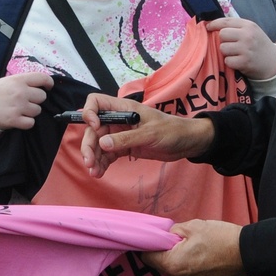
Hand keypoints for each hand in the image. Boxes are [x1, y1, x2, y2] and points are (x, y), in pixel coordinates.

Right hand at [0, 70, 52, 130]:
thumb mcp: (10, 80)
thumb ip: (25, 81)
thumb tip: (43, 84)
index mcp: (19, 80)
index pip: (43, 78)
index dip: (49, 83)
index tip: (48, 87)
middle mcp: (20, 92)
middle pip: (42, 97)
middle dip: (37, 100)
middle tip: (27, 101)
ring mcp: (18, 106)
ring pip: (38, 110)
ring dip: (31, 112)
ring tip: (21, 110)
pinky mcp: (14, 120)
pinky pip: (31, 123)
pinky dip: (27, 122)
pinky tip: (20, 118)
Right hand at [76, 94, 215, 176]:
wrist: (186, 143)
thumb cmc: (171, 131)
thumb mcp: (150, 134)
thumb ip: (126, 139)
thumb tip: (102, 144)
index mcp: (123, 108)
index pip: (97, 102)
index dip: (89, 113)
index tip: (94, 128)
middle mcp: (118, 120)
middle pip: (93, 129)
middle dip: (89, 145)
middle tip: (89, 162)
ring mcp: (120, 134)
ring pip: (99, 144)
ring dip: (94, 157)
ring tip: (94, 172)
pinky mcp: (124, 147)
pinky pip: (108, 154)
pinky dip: (102, 163)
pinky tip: (99, 172)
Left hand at [148, 220, 246, 275]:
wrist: (247, 254)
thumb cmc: (220, 238)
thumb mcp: (192, 226)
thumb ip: (172, 232)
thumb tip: (165, 236)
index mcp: (173, 265)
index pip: (147, 258)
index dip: (149, 246)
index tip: (156, 238)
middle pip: (160, 265)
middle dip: (164, 253)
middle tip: (177, 239)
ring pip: (174, 271)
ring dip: (177, 260)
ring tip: (191, 247)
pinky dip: (188, 267)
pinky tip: (200, 256)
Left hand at [207, 16, 275, 79]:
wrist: (273, 63)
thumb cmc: (258, 45)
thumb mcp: (252, 31)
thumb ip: (236, 27)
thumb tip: (212, 25)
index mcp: (248, 25)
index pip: (225, 21)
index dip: (214, 24)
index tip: (208, 27)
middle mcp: (247, 35)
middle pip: (222, 34)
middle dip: (223, 40)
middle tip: (231, 44)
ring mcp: (246, 49)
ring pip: (223, 48)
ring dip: (226, 52)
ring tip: (236, 54)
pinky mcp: (244, 62)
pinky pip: (227, 61)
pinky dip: (230, 63)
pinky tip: (238, 62)